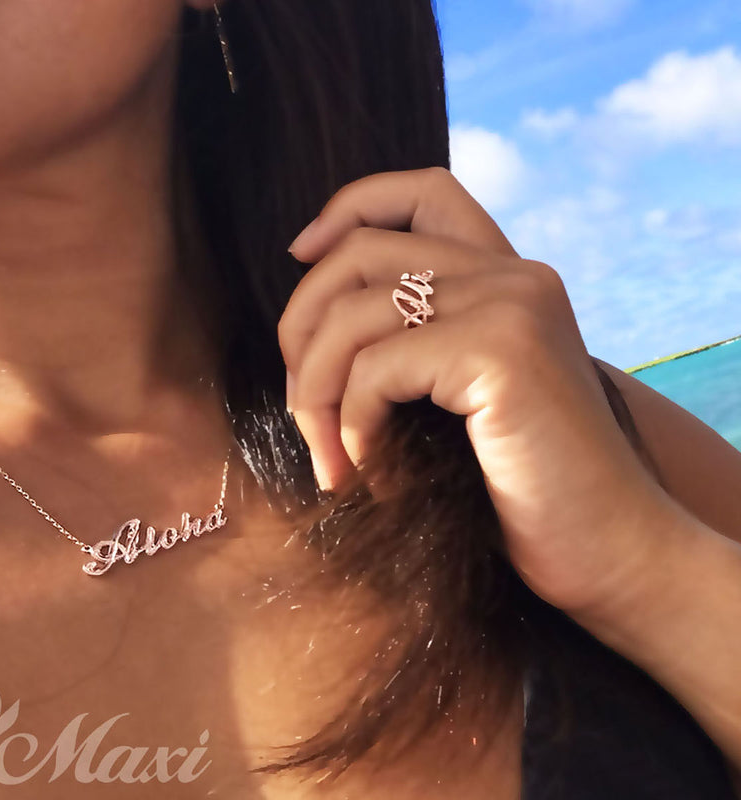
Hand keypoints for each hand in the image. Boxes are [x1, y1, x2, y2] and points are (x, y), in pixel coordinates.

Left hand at [278, 167, 683, 617]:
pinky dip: (351, 423)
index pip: (421, 192)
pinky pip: (374, 367)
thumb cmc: (522, 490)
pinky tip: (370, 470)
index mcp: (506, 281)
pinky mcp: (502, 351)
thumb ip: (412, 346)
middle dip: (301, 330)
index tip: (301, 255)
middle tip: (301, 410)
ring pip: (352, 315)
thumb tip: (310, 333)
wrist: (610, 553)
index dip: (349, 210)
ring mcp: (511, 306)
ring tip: (331, 460)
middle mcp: (513, 277)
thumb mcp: (457, 402)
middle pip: (359, 254)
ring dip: (314, 395)